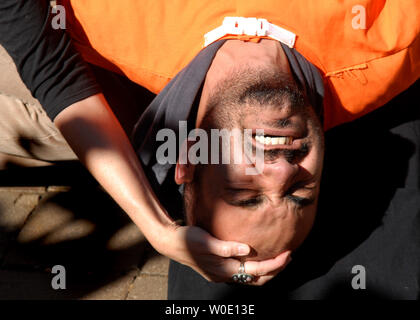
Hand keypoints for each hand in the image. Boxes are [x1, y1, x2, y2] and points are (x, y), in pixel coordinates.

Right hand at [156, 224, 291, 284]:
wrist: (170, 242)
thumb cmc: (187, 240)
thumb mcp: (205, 241)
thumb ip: (226, 247)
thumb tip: (247, 249)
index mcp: (224, 269)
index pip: (256, 271)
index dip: (274, 264)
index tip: (288, 254)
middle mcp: (224, 275)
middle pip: (257, 279)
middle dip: (275, 270)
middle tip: (289, 256)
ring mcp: (221, 273)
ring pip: (250, 277)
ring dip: (266, 270)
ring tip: (279, 258)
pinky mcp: (219, 268)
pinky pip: (242, 272)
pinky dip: (255, 267)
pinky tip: (257, 257)